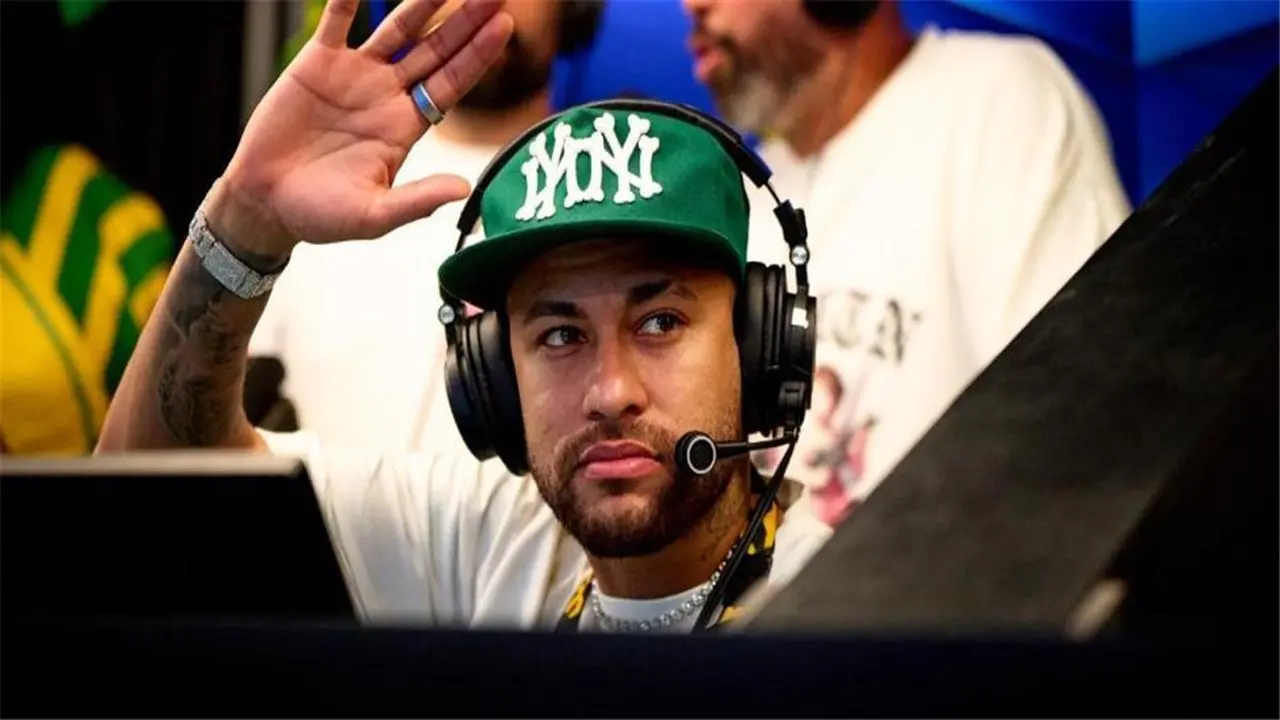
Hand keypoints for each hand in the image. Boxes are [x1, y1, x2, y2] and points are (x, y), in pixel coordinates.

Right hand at [207, 0, 512, 263]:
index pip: (453, 83)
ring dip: (422, 3)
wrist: (266, 202)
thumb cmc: (321, 215)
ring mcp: (355, 75)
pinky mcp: (317, 63)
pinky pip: (337, 21)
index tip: (505, 26)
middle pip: (436, 49)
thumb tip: (462, 189)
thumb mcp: (374, 216)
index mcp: (407, 127)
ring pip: (397, 29)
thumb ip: (417, 200)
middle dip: (465, 20)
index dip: (478, 55)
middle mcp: (388, 95)